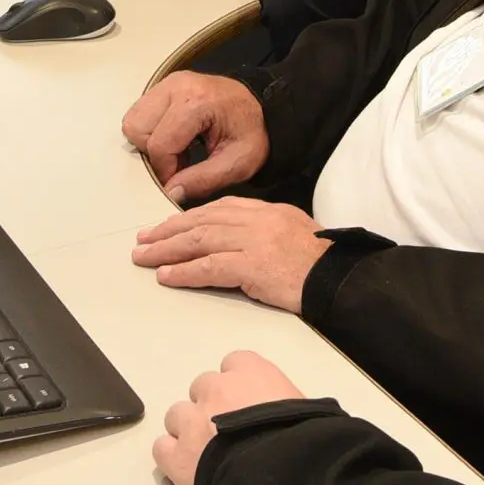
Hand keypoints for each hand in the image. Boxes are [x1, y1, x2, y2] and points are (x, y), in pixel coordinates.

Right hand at [122, 73, 268, 202]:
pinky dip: (151, 131)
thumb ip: (203, 180)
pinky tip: (175, 139)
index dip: (165, 171)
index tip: (179, 182)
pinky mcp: (163, 87)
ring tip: (177, 151)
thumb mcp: (238, 163)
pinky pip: (140, 114)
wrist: (263, 107)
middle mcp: (176, 86)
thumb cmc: (253, 131)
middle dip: (153, 154)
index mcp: (197, 101)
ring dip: (149, 142)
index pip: (160, 144)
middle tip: (179, 164)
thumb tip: (170, 192)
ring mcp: (167, 84)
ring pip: (133, 121)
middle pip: (138, 129)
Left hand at [131, 197, 329, 312]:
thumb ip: (263, 230)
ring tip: (144, 257)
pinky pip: (209, 267)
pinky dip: (183, 272)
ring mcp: (253, 241)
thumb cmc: (320, 262)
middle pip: (202, 221)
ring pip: (199, 240)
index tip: (167, 225)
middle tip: (144, 239)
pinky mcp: (252, 266)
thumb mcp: (291, 232)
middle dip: (168, 230)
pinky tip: (165, 276)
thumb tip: (236, 241)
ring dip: (166, 249)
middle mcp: (256, 220)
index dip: (188, 217)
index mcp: (266, 211)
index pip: (219, 208)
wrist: (339, 276)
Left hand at [153, 350, 306, 484]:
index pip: (234, 363)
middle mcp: (217, 388)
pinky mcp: (176, 455)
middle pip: (202, 388)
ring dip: (188, 429)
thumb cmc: (305, 437)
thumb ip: (285, 401)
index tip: (247, 402)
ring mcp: (192, 420)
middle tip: (227, 431)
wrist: (284, 474)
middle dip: (211, 406)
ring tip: (206, 452)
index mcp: (251, 372)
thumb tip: (286, 414)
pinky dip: (172, 456)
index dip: (239, 385)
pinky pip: (162, 448)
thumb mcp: (306, 407)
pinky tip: (188, 468)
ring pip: (177, 415)